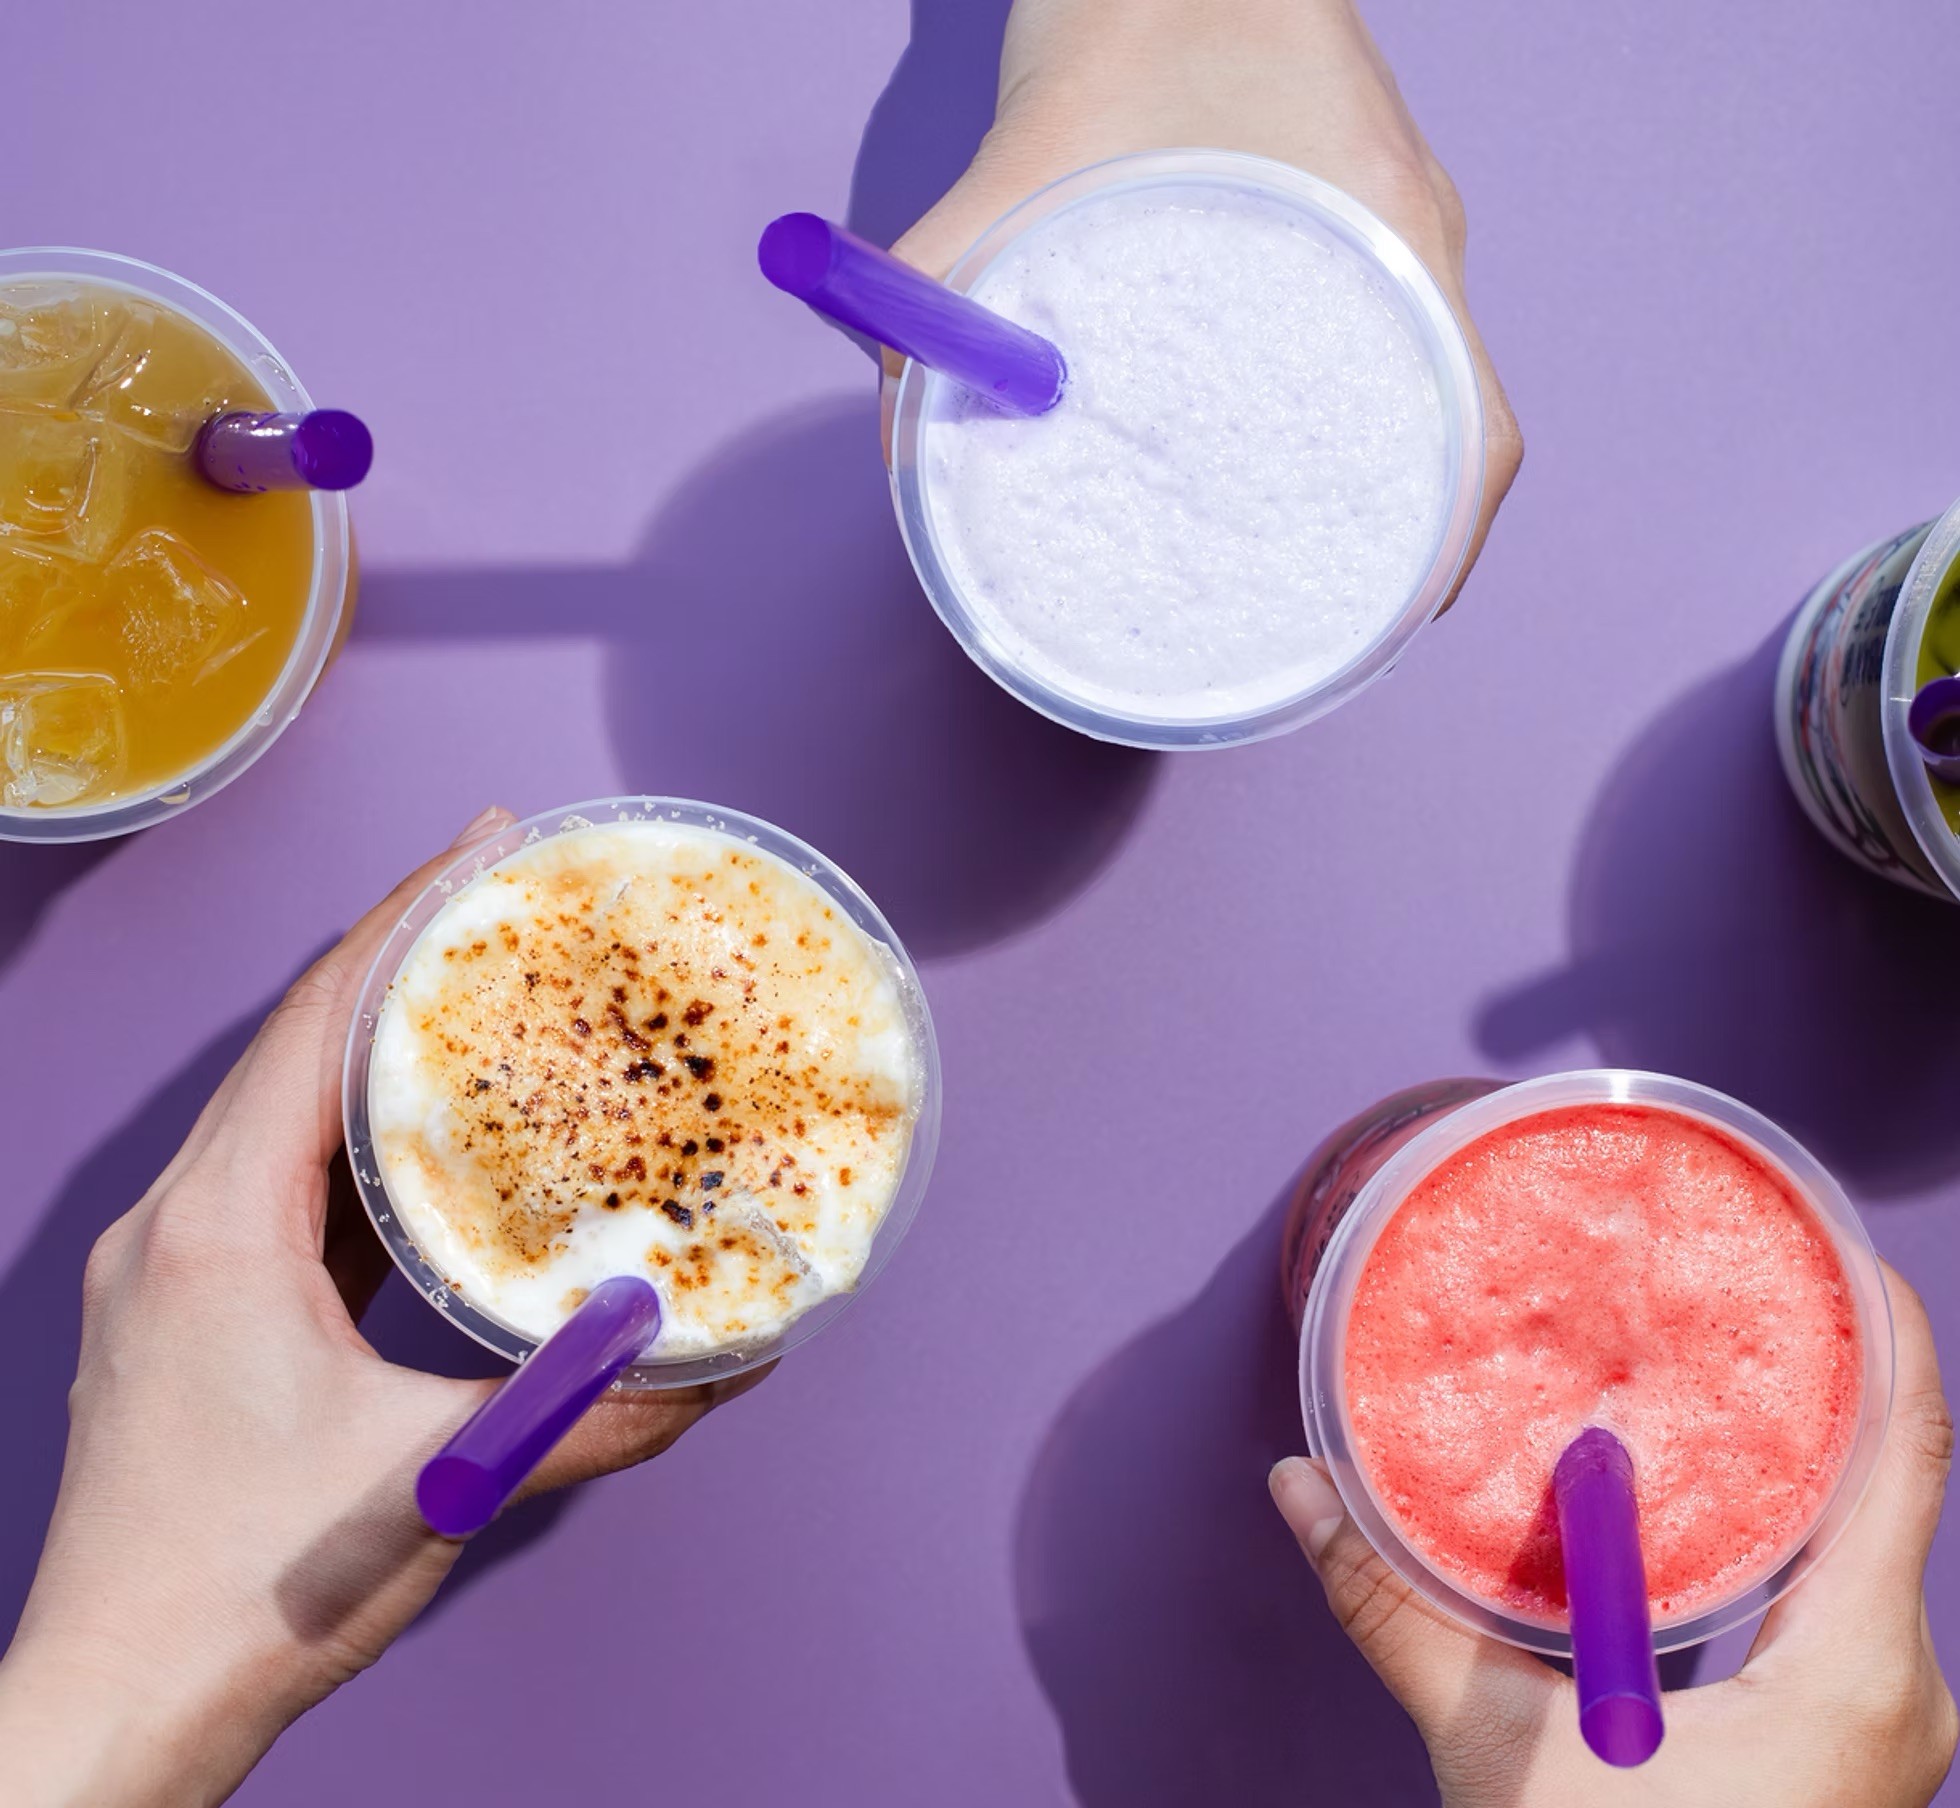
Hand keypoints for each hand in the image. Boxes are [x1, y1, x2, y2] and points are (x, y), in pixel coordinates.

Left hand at [0, 808, 765, 1807]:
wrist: (119, 1699)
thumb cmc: (247, 1587)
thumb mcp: (445, 1480)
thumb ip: (597, 1413)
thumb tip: (725, 1369)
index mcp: (221, 1224)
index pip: (316, 1022)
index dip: (406, 918)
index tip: (489, 843)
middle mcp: (181, 1220)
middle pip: (297, 1040)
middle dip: (401, 952)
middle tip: (506, 893)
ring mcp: (178, 1263)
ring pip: (285, 1106)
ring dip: (375, 1041)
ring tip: (482, 992)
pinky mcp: (193, 1307)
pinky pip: (280, 1177)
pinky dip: (357, 1132)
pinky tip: (429, 1133)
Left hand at [885, 0, 1521, 601]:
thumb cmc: (1131, 8)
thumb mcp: (1027, 151)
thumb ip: (946, 276)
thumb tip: (899, 429)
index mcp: (1384, 228)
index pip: (1477, 424)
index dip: (1449, 543)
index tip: (1393, 617)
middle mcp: (1414, 235)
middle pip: (1453, 422)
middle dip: (1403, 532)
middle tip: (1322, 612)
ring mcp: (1396, 221)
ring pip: (1421, 380)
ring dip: (1378, 473)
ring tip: (1296, 557)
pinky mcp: (1358, 210)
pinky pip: (1380, 329)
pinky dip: (1343, 403)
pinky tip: (1261, 447)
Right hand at [1271, 1260, 1957, 1807]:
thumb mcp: (1499, 1757)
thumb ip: (1394, 1609)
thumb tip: (1299, 1487)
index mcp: (1854, 1671)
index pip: (1908, 1450)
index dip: (1885, 1323)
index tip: (1828, 1232)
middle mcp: (1901, 1688)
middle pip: (1892, 1478)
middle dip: (1823, 1361)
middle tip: (1732, 1268)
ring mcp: (1885, 1726)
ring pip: (1868, 1539)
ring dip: (1804, 1441)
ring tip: (1715, 1353)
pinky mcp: (1849, 1752)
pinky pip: (1843, 1593)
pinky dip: (1789, 1517)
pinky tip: (1711, 1490)